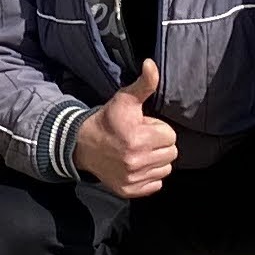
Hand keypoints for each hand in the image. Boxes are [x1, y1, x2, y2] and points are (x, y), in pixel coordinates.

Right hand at [73, 60, 177, 198]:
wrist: (83, 144)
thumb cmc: (108, 120)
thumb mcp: (125, 99)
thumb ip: (144, 83)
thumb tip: (151, 63)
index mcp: (138, 138)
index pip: (170, 136)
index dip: (158, 128)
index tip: (143, 126)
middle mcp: (136, 161)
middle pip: (171, 153)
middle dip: (159, 144)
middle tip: (141, 138)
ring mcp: (132, 178)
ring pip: (165, 169)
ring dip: (156, 160)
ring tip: (139, 151)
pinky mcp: (129, 190)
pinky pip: (156, 185)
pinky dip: (150, 176)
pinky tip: (137, 165)